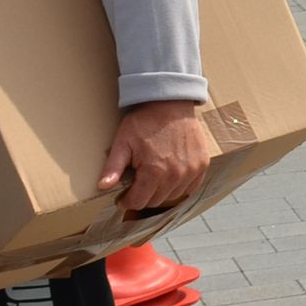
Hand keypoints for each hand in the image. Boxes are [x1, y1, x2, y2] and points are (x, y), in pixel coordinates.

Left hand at [98, 100, 213, 213]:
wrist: (170, 103)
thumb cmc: (145, 121)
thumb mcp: (123, 142)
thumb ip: (113, 167)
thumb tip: (103, 186)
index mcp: (154, 171)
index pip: (138, 202)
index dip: (126, 200)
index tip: (123, 195)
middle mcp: (175, 175)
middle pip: (155, 201)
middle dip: (143, 196)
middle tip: (137, 182)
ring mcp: (191, 170)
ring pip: (172, 196)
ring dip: (161, 191)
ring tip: (154, 176)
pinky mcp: (202, 165)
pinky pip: (190, 187)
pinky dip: (180, 185)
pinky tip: (171, 174)